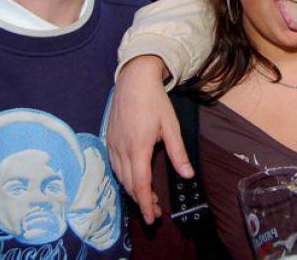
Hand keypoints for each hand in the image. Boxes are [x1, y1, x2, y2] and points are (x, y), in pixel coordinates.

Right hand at [106, 55, 193, 223]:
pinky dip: (124, 177)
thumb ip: (178, 152)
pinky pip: (114, 166)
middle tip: (154, 210)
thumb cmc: (155, 100)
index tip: (152, 217)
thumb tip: (187, 174)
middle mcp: (122, 149)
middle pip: (129, 185)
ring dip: (133, 190)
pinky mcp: (109, 139)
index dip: (146, 204)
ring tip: (147, 197)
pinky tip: (134, 177)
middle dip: (141, 201)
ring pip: (120, 177)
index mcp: (138, 148)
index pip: (140, 184)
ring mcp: (113, 144)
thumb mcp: (171, 125)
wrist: (134, 80)